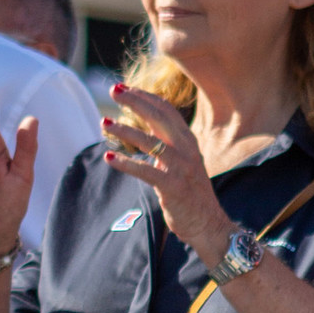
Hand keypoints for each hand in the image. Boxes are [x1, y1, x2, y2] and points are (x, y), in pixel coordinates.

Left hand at [100, 85, 232, 264]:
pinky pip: (146, 171)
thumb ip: (166, 145)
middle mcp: (187, 149)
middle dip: (135, 101)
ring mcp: (181, 168)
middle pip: (159, 117)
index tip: (124, 88)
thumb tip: (144, 129)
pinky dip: (126, 163)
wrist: (208, 224)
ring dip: (125, 130)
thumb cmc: (190, 194)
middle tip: (114, 90)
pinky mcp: (173, 187)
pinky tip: (109, 158)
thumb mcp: (181, 162)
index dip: (144, 96)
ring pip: (150, 141)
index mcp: (188, 141)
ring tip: (105, 122)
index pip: (166, 110)